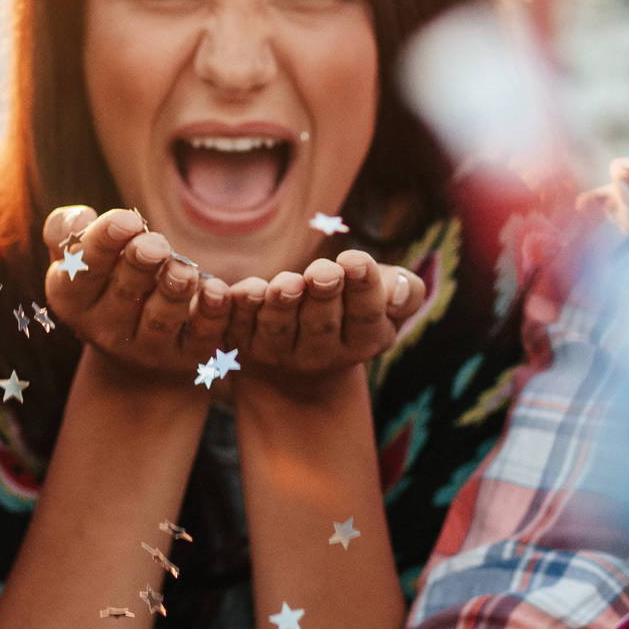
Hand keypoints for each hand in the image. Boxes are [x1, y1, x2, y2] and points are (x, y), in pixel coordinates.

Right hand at [44, 207, 230, 385]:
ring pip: (160, 319)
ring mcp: (146, 349)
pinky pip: (200, 336)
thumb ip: (65, 231)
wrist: (134, 344)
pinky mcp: (185, 357)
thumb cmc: (106, 280)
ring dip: (173, 292)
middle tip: (156, 246)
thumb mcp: (77, 256)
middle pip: (124, 293)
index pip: (81, 272)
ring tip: (184, 270)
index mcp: (72, 299)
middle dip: (141, 264)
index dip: (103, 243)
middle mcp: (104, 329)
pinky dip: (211, 314)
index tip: (127, 220)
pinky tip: (216, 291)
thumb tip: (79, 220)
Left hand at [217, 251, 427, 386]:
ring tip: (286, 284)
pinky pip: (233, 327)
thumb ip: (404, 293)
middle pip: (321, 324)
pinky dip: (228, 308)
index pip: (366, 316)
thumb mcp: (387, 303)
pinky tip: (224, 289)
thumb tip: (397, 288)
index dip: (363, 289)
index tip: (356, 261)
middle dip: (322, 296)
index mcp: (363, 341)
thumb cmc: (351, 312)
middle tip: (323, 272)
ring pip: (278, 329)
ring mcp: (278, 353)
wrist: (301, 367)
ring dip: (280, 306)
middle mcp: (320, 354)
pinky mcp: (241, 345)